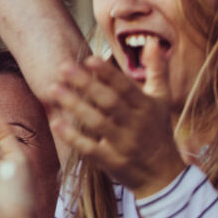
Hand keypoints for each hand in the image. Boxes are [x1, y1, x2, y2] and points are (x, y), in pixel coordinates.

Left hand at [49, 43, 184, 197]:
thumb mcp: (162, 101)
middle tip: (62, 67)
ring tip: (53, 89)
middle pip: (109, 102)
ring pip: (97, 123)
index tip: (88, 59)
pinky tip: (56, 122)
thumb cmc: (157, 130)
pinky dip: (73, 136)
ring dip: (75, 105)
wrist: (164, 175)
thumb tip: (152, 42)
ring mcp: (124, 144)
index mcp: (147, 107)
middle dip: (86, 84)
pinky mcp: (112, 162)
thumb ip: (156, 71)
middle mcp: (136, 125)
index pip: (126, 87)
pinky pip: (90, 148)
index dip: (108, 73)